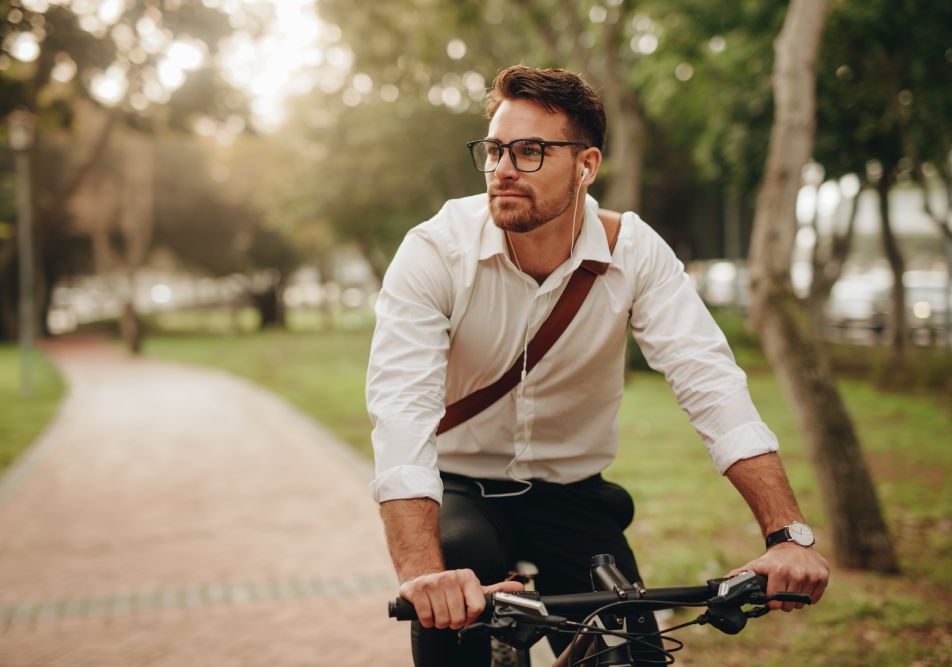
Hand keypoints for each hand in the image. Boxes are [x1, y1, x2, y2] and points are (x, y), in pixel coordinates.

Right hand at [399, 569, 524, 629]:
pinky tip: (428, 611)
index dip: (471, 617)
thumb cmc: (451, 588)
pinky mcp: (417, 590)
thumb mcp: (474, 588)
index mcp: (467, 577)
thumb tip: (519, 587)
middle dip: (453, 622)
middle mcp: (451, 577)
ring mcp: (433, 583)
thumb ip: (496, 590)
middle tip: (450, 613)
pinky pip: (426, 618)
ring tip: (439, 611)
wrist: (423, 578)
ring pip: (442, 620)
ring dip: (440, 622)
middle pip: (458, 618)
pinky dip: (427, 621)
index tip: (466, 615)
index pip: (477, 607)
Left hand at [729, 544, 829, 611]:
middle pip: (789, 605)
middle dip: (784, 602)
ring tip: (791, 586)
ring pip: (802, 602)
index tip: (771, 596)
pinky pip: (815, 598)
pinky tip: (803, 584)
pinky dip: (809, 595)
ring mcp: (811, 575)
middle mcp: (796, 573)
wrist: (794, 542)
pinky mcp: (823, 576)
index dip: (772, 602)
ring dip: (796, 599)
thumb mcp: (757, 564)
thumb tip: (722, 582)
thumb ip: (741, 574)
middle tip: (782, 590)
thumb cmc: (773, 558)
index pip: (775, 602)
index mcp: (779, 571)